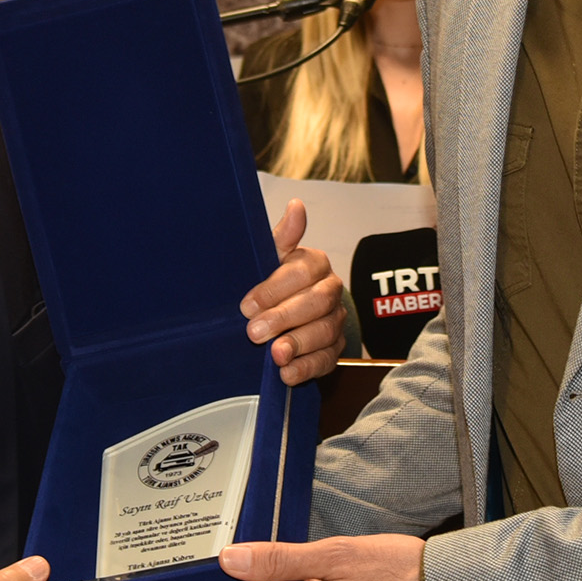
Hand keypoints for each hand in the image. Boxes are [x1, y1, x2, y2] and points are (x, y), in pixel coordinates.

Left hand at [242, 200, 342, 385]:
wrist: (279, 314)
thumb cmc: (272, 280)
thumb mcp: (270, 257)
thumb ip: (282, 236)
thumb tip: (295, 206)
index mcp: (314, 263)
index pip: (302, 272)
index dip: (274, 289)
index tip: (246, 305)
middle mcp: (330, 290)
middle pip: (317, 302)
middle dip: (285, 318)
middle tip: (254, 332)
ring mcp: (335, 321)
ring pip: (325, 332)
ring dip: (298, 345)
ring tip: (274, 356)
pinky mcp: (334, 349)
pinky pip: (327, 360)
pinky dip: (306, 369)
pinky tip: (286, 374)